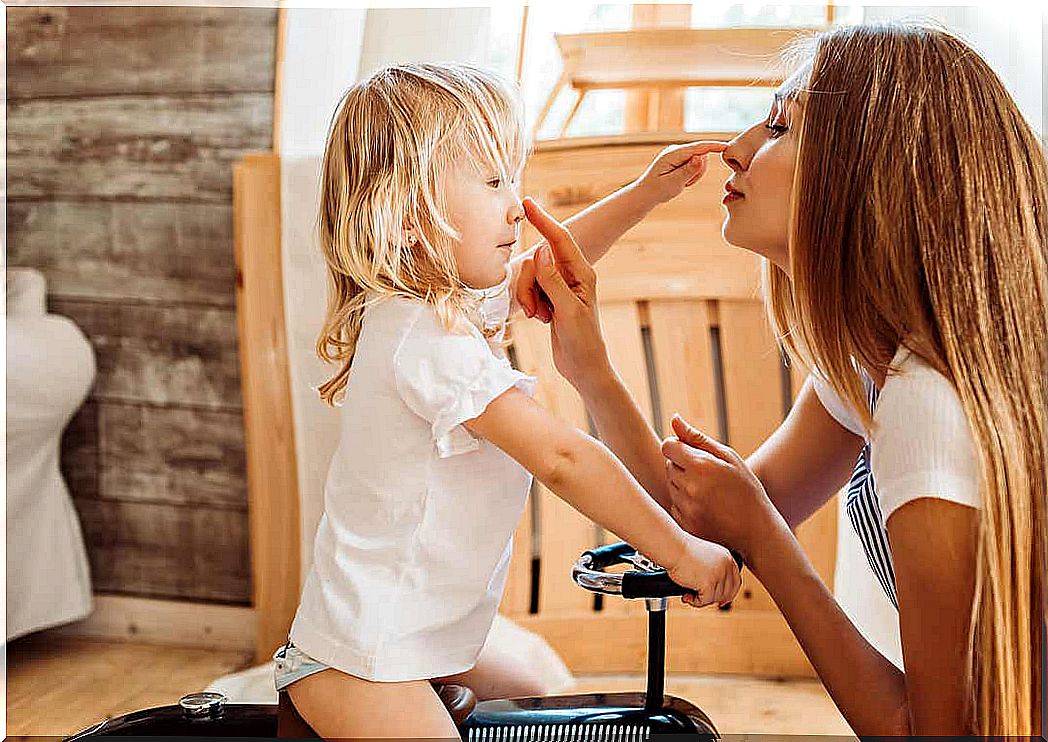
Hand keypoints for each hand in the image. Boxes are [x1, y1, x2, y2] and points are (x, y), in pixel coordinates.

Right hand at [519, 198, 610, 389]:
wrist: (584, 367)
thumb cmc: (584, 342)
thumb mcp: (568, 311)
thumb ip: (553, 281)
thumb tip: (540, 252)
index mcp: (582, 273)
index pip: (559, 239)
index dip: (542, 220)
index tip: (526, 203)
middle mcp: (572, 275)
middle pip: (537, 262)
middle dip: (529, 285)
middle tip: (537, 312)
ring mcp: (560, 287)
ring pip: (530, 277)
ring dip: (529, 298)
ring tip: (542, 318)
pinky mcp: (551, 298)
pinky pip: (530, 290)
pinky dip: (530, 304)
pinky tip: (542, 320)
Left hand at [633, 140, 727, 206]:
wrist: (645, 194)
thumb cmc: (657, 190)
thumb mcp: (674, 183)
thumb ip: (688, 170)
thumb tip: (701, 157)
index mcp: (673, 154)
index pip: (698, 147)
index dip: (714, 146)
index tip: (728, 146)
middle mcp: (675, 150)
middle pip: (701, 155)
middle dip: (698, 171)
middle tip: (685, 184)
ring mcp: (677, 154)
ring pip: (699, 161)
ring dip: (695, 174)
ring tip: (681, 183)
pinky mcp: (680, 158)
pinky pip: (694, 165)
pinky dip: (691, 175)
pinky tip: (680, 181)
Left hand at [661, 414, 775, 563]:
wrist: (757, 530)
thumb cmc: (746, 489)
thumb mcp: (728, 458)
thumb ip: (697, 438)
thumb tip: (674, 419)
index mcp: (700, 466)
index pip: (668, 447)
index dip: (678, 447)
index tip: (691, 453)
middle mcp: (689, 487)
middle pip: (668, 465)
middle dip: (682, 465)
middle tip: (707, 474)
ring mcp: (686, 508)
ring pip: (670, 485)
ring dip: (683, 484)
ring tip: (708, 490)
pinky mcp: (685, 524)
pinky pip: (674, 505)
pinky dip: (684, 503)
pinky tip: (705, 505)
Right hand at [664, 536, 742, 608]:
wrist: (671, 547)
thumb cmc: (681, 551)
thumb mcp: (705, 559)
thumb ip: (714, 571)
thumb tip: (717, 594)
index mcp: (727, 558)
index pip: (736, 582)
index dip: (729, 594)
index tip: (720, 601)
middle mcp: (726, 565)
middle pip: (727, 593)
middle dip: (714, 599)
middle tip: (699, 598)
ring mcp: (718, 574)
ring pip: (714, 598)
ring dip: (701, 599)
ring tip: (688, 594)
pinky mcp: (708, 583)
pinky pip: (704, 601)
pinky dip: (694, 602)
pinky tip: (685, 596)